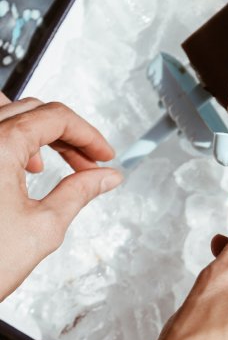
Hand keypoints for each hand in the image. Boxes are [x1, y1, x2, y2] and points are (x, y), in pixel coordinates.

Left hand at [0, 92, 122, 300]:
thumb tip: (105, 178)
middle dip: (69, 134)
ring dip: (39, 132)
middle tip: (90, 160)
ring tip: (55, 160)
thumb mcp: (43, 227)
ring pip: (10, 116)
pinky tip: (23, 167)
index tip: (104, 154)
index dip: (89, 135)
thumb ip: (79, 192)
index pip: (57, 118)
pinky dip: (13, 141)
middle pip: (34, 112)